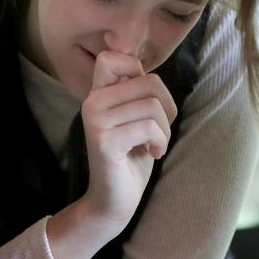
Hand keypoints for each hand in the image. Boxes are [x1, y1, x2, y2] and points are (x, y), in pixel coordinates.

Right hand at [78, 50, 176, 230]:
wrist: (113, 200)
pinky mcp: (104, 140)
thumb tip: (144, 67)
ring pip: (153, 105)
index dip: (140, 72)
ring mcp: (95, 120)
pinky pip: (149, 126)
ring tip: (154, 144)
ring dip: (165, 129)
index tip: (145, 102)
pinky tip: (153, 153)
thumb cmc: (131, 157)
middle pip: (150, 81)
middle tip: (158, 132)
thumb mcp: (134, 116)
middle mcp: (91, 102)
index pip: (114, 57)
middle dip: (167, 108)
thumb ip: (135, 91)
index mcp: (97, 93)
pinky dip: (161, 141)